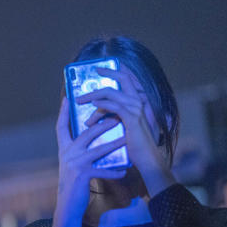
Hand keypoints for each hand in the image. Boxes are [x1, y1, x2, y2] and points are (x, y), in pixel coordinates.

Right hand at [52, 96, 126, 226]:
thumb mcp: (72, 164)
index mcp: (63, 149)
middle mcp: (67, 154)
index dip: (64, 111)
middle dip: (102, 123)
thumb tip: (90, 136)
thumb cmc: (73, 183)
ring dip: (114, 143)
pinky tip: (123, 171)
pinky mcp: (82, 176)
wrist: (67, 205)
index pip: (61, 126)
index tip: (67, 98)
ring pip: (98, 149)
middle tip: (117, 115)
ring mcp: (74, 164)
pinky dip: (114, 171)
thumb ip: (79, 150)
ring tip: (127, 137)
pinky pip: (102, 171)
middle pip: (86, 133)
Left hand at [80, 66, 174, 195]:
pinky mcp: (132, 118)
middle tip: (95, 71)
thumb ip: (114, 113)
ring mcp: (137, 108)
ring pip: (112, 92)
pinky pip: (113, 106)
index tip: (101, 68)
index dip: (116, 71)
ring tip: (80, 99)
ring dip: (93, 94)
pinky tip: (92, 105)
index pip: (129, 79)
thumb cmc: (135, 143)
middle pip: (123, 78)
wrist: (147, 158)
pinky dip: (101, 104)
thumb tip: (96, 107)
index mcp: (139, 100)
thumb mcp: (123, 124)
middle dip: (108, 72)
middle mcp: (140, 101)